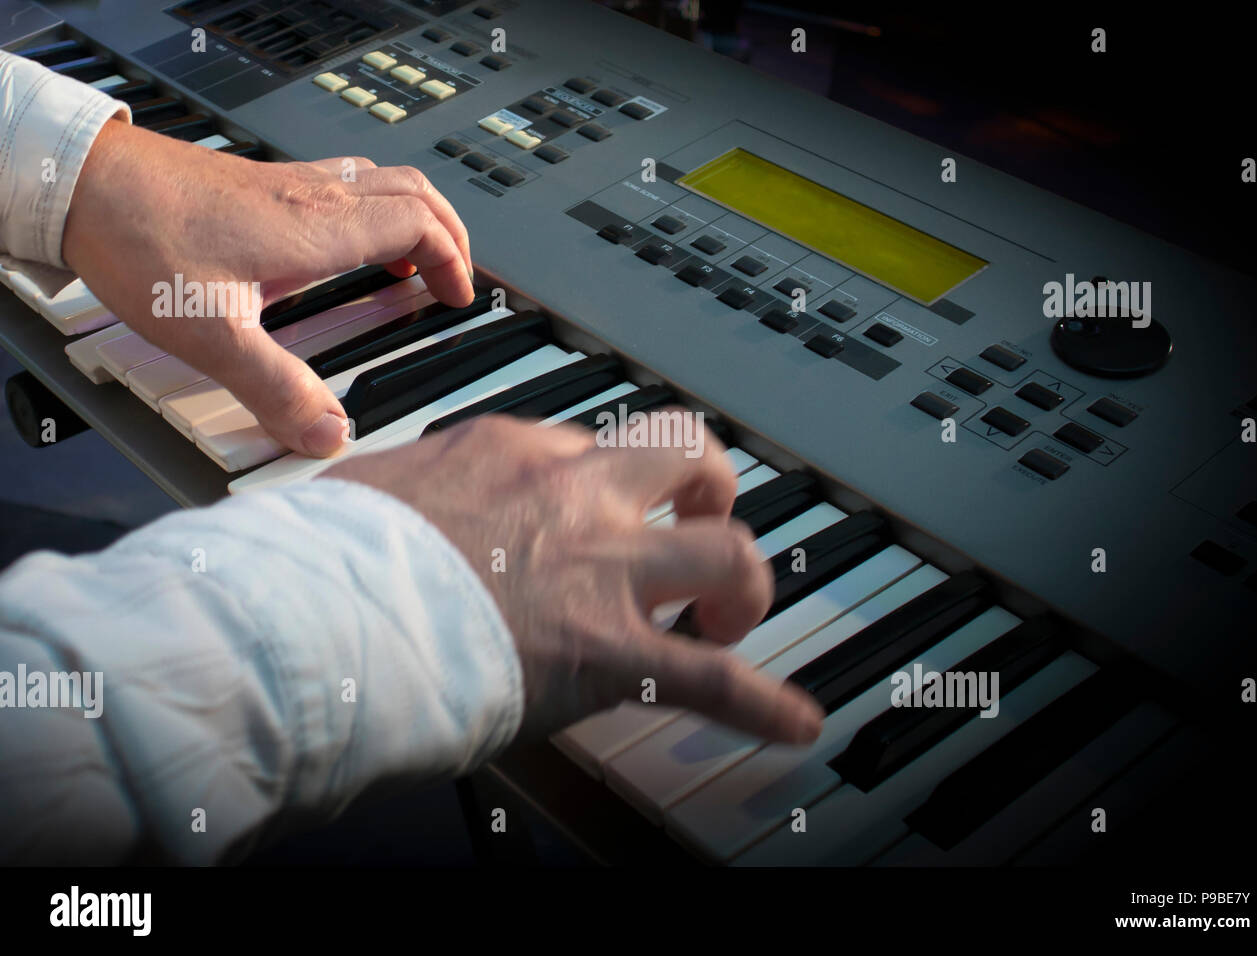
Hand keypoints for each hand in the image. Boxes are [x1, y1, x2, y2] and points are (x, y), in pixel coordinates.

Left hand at [62, 119, 473, 456]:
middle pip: (414, 192)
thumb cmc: (139, 237)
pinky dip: (369, 211)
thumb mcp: (212, 334)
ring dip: (411, 218)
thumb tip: (329, 433)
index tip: (455, 297)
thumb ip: (276, 389)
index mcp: (319, 227)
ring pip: (381, 181)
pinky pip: (342, 184)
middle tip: (451, 274)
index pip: (420, 225)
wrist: (79, 180)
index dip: (452, 261)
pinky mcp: (260, 182)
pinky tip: (340, 242)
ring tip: (412, 258)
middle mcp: (313, 196)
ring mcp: (287, 182)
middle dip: (447, 234)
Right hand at [326, 414, 824, 742]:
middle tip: (695, 526)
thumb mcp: (368, 490)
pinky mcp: (612, 655)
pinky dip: (764, 705)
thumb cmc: (322, 563)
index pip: (591, 447)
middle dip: (706, 488)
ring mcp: (604, 571)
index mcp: (509, 451)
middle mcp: (574, 496)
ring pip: (726, 552)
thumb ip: (409, 490)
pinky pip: (715, 681)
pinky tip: (796, 723)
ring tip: (725, 621)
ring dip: (742, 587)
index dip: (608, 484)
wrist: (314, 621)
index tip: (599, 512)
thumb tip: (396, 504)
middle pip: (684, 455)